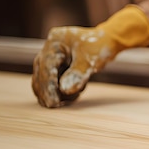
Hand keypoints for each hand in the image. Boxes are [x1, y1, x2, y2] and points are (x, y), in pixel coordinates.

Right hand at [32, 5, 148, 107]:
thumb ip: (77, 74)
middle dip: (46, 91)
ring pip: (44, 79)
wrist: (107, 42)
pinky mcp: (56, 66)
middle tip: (54, 106)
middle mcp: (49, 49)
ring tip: (67, 101)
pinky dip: (59, 91)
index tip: (53, 102)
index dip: (48, 85)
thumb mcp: (90, 60)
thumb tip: (64, 91)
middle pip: (41, 73)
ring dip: (52, 92)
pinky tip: (72, 96)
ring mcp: (51, 58)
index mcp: (55, 41)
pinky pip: (52, 81)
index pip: (47, 65)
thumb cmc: (100, 47)